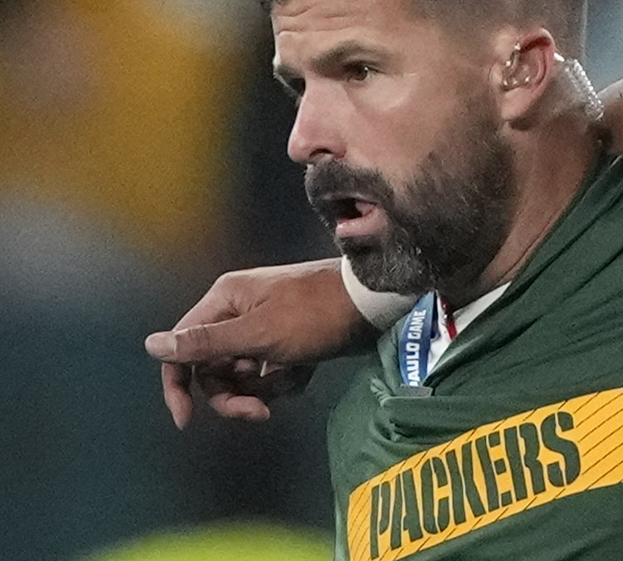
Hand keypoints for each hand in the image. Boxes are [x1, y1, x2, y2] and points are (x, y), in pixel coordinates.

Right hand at [144, 258, 376, 427]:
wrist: (374, 304)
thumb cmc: (315, 315)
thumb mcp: (257, 334)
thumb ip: (205, 344)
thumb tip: (151, 344)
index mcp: (225, 300)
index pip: (182, 348)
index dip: (178, 386)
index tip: (187, 420)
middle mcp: (239, 310)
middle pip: (214, 368)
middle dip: (234, 393)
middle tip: (260, 408)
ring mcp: (266, 326)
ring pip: (244, 375)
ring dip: (265, 386)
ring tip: (294, 375)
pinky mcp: (289, 341)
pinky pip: (272, 373)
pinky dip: (287, 379)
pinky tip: (308, 371)